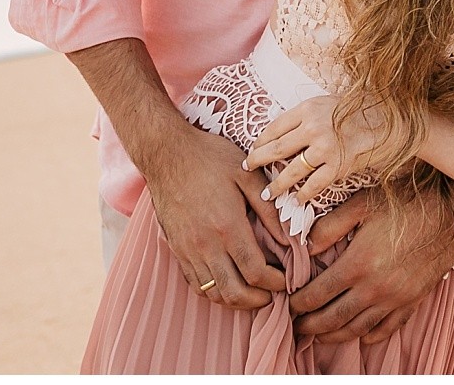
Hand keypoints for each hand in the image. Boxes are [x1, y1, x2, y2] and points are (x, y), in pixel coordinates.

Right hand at [137, 121, 291, 310]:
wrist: (165, 152)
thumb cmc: (208, 158)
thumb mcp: (247, 175)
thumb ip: (269, 210)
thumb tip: (288, 240)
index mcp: (227, 226)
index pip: (256, 272)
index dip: (276, 283)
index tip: (286, 279)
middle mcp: (206, 244)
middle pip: (234, 293)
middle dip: (258, 300)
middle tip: (272, 294)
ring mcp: (187, 249)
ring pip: (213, 293)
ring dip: (236, 300)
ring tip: (252, 292)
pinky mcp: (175, 248)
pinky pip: (195, 283)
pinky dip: (214, 291)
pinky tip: (227, 281)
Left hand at [243, 94, 388, 203]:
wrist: (393, 121)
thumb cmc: (361, 109)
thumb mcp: (328, 102)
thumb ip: (306, 115)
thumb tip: (284, 130)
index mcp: (308, 108)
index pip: (274, 127)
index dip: (260, 141)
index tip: (252, 149)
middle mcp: (313, 127)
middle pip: (276, 148)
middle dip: (258, 160)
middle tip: (247, 168)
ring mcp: (325, 148)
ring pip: (292, 171)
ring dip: (277, 185)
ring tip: (268, 194)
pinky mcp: (339, 166)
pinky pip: (314, 184)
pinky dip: (303, 194)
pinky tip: (296, 200)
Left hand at [292, 181, 453, 343]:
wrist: (453, 210)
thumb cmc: (406, 201)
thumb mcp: (361, 203)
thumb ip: (329, 226)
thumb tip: (306, 246)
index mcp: (358, 263)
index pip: (318, 294)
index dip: (299, 303)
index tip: (289, 304)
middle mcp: (376, 287)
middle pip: (335, 318)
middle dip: (311, 326)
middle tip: (297, 327)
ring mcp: (396, 297)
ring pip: (359, 328)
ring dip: (336, 335)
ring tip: (320, 336)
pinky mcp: (414, 300)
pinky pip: (390, 327)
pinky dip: (372, 336)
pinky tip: (362, 337)